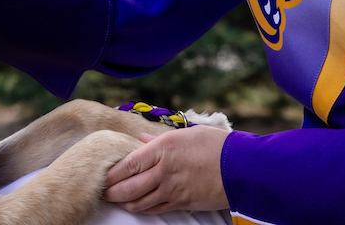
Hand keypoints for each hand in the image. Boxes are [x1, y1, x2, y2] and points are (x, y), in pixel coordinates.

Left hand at [104, 125, 230, 213]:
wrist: (242, 167)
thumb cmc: (215, 145)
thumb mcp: (186, 134)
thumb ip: (159, 140)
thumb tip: (141, 140)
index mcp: (163, 149)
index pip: (128, 164)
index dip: (111, 173)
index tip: (102, 175)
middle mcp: (164, 171)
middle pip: (128, 187)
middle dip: (112, 191)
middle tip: (103, 190)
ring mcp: (173, 190)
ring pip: (140, 202)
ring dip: (125, 202)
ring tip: (116, 199)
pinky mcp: (183, 203)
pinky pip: (156, 209)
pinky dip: (143, 208)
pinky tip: (138, 205)